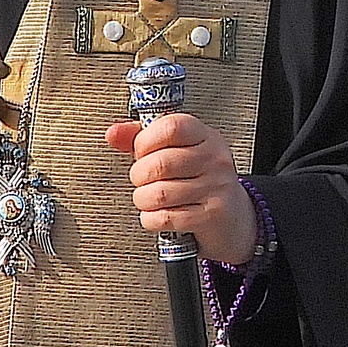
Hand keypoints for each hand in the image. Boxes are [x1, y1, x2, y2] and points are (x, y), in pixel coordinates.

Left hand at [104, 114, 259, 264]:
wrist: (233, 217)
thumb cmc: (200, 181)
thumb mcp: (179, 153)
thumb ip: (145, 141)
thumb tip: (114, 133)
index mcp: (205, 136)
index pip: (171, 127)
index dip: (146, 140)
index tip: (141, 151)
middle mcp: (214, 159)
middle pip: (160, 163)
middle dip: (139, 176)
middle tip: (142, 180)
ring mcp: (215, 187)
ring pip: (158, 193)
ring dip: (143, 200)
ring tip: (148, 198)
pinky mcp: (210, 215)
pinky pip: (165, 218)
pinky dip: (151, 219)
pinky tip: (158, 214)